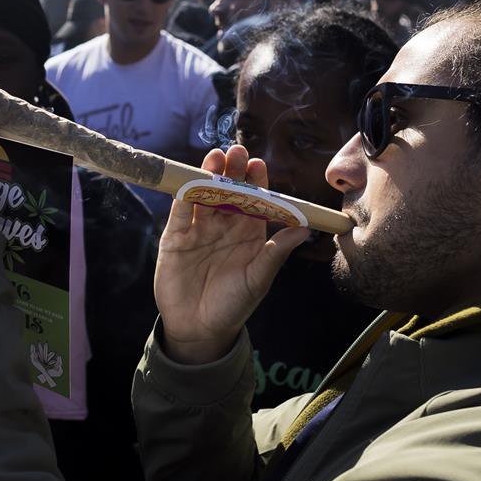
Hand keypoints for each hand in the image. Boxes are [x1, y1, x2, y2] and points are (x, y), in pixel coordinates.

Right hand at [154, 145, 309, 364]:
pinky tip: (188, 183)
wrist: (200, 329)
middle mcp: (223, 225)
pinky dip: (182, 197)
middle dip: (232, 171)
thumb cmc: (234, 305)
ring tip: (215, 157)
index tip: (259, 165)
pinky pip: (179, 213)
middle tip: (237, 151)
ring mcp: (198, 229)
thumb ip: (277, 252)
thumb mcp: (258, 278)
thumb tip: (305, 229)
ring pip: (203, 196)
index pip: (253, 200)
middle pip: (228, 191)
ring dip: (208, 176)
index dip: (256, 182)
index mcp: (248, 232)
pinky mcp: (175, 238)